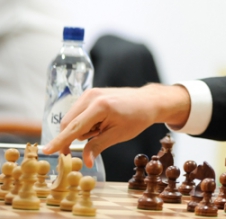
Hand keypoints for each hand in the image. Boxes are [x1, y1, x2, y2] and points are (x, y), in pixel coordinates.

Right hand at [42, 84, 190, 166]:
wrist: (148, 101)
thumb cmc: (137, 117)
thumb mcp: (119, 135)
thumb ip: (98, 146)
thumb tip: (85, 161)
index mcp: (100, 106)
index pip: (74, 127)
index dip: (60, 141)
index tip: (47, 151)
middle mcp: (92, 96)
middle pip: (69, 123)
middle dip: (75, 136)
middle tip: (96, 139)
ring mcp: (90, 93)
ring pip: (72, 119)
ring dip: (82, 129)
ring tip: (103, 127)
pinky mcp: (91, 93)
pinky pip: (78, 113)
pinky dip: (85, 122)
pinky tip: (101, 121)